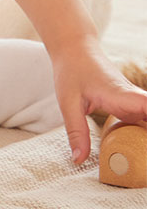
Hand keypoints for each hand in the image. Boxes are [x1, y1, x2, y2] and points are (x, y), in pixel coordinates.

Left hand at [50, 34, 146, 163]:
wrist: (74, 47)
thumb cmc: (71, 70)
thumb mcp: (68, 102)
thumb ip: (76, 131)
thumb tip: (78, 160)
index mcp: (120, 95)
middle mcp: (132, 97)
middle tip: (144, 160)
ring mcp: (133, 100)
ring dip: (146, 136)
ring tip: (142, 159)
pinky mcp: (130, 103)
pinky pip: (145, 119)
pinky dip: (145, 132)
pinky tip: (141, 149)